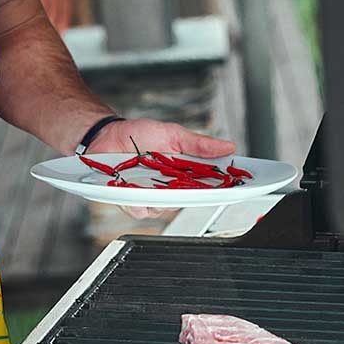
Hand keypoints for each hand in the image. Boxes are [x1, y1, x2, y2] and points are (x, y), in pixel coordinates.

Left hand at [90, 119, 236, 219]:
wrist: (106, 135)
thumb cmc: (138, 134)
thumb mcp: (172, 134)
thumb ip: (198, 144)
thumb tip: (228, 147)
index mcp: (182, 173)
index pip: (208, 185)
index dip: (224, 188)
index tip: (237, 186)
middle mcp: (168, 188)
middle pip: (189, 201)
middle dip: (193, 195)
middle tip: (194, 184)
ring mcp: (149, 196)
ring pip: (164, 209)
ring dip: (162, 197)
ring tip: (156, 182)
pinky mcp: (130, 201)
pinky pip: (139, 210)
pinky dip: (138, 202)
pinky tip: (135, 191)